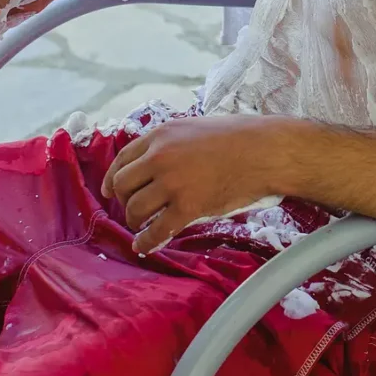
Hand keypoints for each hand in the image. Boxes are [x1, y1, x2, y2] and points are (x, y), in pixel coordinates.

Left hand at [102, 114, 297, 253]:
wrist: (264, 151)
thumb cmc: (237, 137)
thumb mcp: (193, 128)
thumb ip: (170, 144)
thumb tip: (156, 162)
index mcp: (161, 135)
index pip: (123, 158)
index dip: (113, 178)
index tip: (111, 191)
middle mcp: (160, 157)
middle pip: (123, 185)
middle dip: (124, 201)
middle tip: (133, 209)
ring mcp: (173, 182)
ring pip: (135, 209)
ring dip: (135, 221)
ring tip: (143, 226)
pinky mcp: (188, 206)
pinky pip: (157, 230)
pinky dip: (146, 242)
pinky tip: (144, 247)